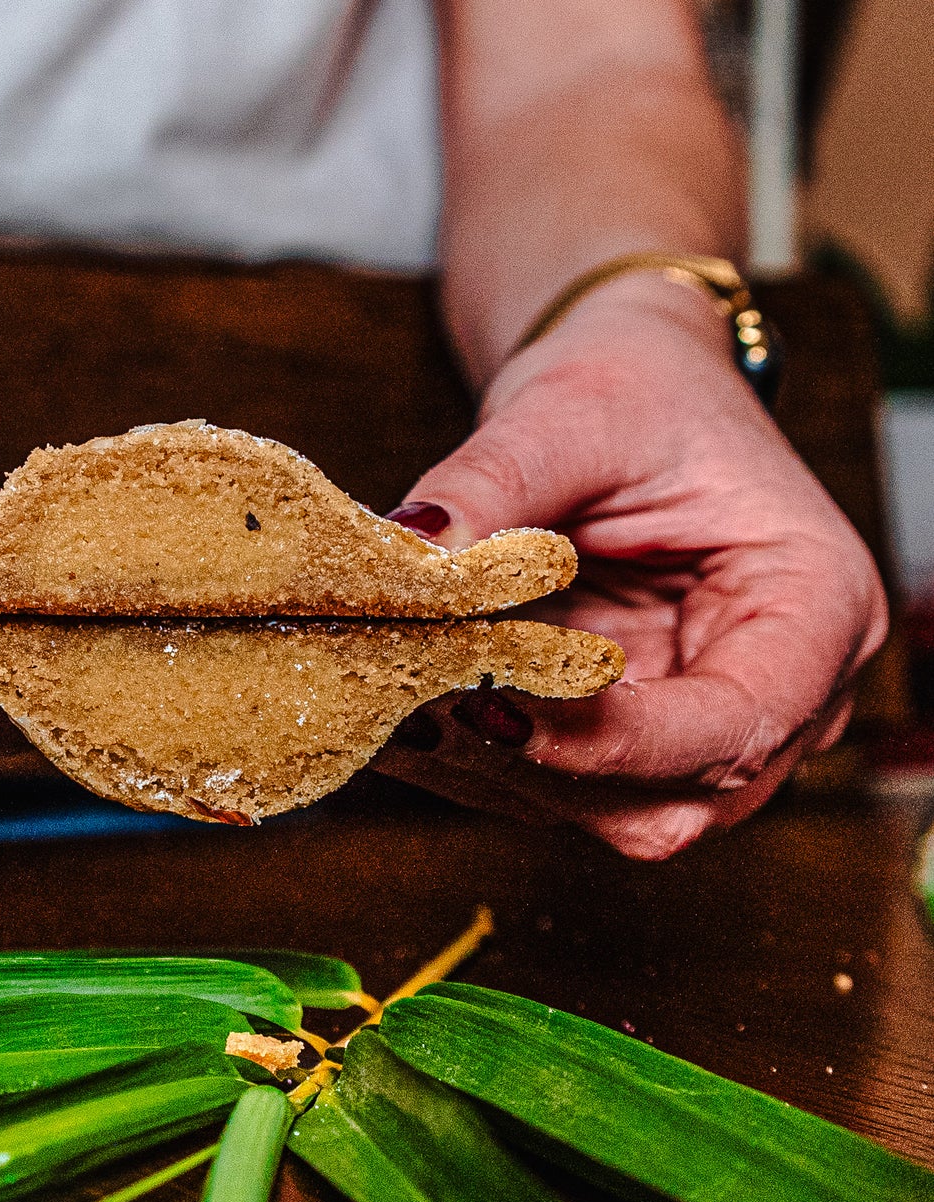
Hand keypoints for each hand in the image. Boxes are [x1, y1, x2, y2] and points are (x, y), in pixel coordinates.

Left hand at [375, 278, 887, 859]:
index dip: (611, 739)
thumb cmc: (635, 390)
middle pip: (670, 800)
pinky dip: (471, 757)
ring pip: (600, 811)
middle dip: (536, 767)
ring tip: (388, 699)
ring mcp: (696, 726)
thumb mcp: (569, 414)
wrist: (624, 395)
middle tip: (416, 704)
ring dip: (489, 769)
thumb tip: (408, 549)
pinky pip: (551, 784)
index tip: (494, 704)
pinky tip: (400, 707)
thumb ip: (492, 486)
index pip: (733, 726)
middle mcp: (775, 692)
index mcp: (812, 607)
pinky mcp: (622, 736)